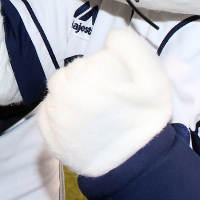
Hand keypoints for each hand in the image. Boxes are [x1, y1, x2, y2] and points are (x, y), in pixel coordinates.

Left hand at [37, 27, 172, 177]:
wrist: (131, 163)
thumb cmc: (143, 119)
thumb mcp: (153, 78)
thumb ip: (131, 46)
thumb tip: (110, 36)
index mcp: (92, 73)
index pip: (101, 58)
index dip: (116, 71)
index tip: (124, 90)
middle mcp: (66, 88)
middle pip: (78, 68)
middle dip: (93, 79)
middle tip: (111, 102)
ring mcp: (53, 109)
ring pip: (62, 84)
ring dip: (75, 92)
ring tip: (95, 112)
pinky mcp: (45, 127)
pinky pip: (50, 106)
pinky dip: (62, 110)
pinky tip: (80, 122)